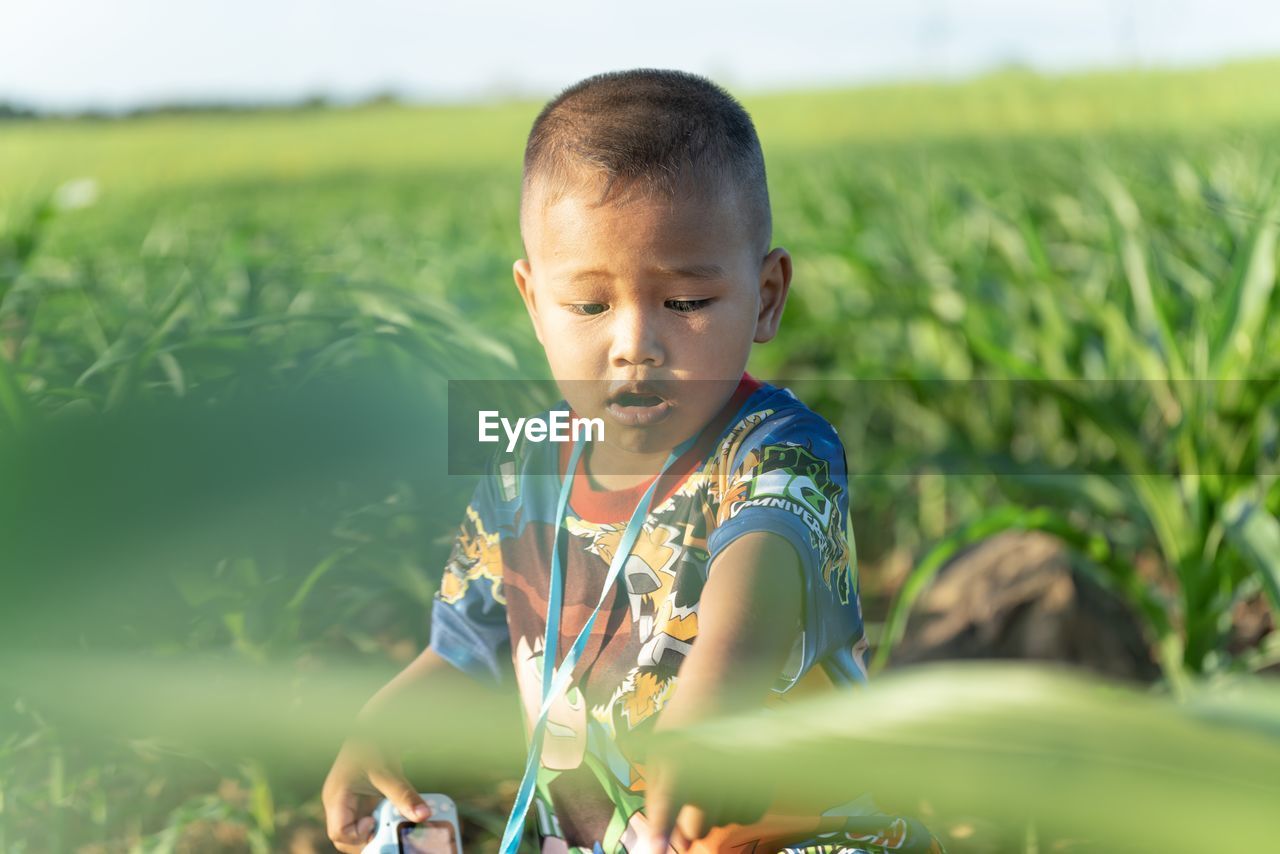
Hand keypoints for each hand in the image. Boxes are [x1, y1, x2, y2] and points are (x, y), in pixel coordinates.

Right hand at [322, 736, 432, 853]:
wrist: (377, 724)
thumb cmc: (374, 743)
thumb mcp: (388, 772)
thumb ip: (404, 795)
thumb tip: (423, 815)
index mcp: (336, 797)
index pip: (339, 833)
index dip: (358, 835)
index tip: (376, 822)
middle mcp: (338, 803)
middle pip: (345, 837)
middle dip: (367, 839)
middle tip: (390, 832)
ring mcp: (348, 802)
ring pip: (356, 831)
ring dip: (374, 832)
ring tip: (393, 825)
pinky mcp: (360, 800)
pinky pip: (366, 821)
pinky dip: (380, 823)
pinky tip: (395, 816)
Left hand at [641, 735, 770, 853]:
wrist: (721, 689)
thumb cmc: (683, 727)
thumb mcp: (658, 755)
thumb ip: (659, 797)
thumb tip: (671, 840)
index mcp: (677, 762)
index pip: (666, 807)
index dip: (661, 832)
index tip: (658, 850)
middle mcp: (709, 771)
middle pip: (697, 829)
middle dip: (692, 821)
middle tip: (691, 794)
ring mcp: (738, 776)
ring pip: (725, 822)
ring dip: (717, 809)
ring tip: (712, 775)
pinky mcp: (762, 778)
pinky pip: (748, 816)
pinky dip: (739, 805)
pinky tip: (731, 780)